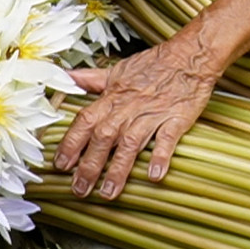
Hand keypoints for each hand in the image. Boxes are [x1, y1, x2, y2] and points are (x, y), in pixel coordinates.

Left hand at [55, 33, 219, 199]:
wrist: (189, 56)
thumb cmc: (153, 65)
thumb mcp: (117, 70)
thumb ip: (89, 79)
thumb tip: (64, 76)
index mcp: (113, 97)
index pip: (86, 121)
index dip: (72, 143)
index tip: (60, 164)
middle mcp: (129, 108)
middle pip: (103, 138)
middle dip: (89, 165)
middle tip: (79, 189)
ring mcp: (152, 114)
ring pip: (131, 143)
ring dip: (118, 169)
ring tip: (109, 192)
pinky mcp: (176, 119)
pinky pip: (166, 139)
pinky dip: (160, 156)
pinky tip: (155, 175)